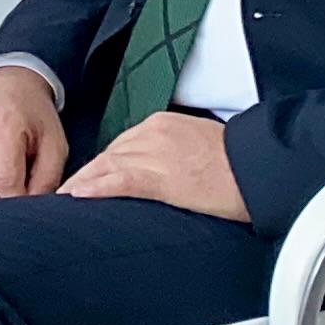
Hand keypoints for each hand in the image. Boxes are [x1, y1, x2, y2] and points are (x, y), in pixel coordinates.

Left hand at [59, 111, 249, 221]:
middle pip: (107, 155)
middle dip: (85, 175)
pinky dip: (97, 187)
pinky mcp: (165, 178)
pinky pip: (121, 180)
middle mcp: (153, 134)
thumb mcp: (198, 148)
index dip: (99, 166)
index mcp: (161, 124)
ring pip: (108, 166)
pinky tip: (78, 195)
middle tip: (64, 194)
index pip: (119, 146)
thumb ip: (171, 154)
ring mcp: (157, 154)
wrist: (262, 168)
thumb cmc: (238, 165)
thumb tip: (159, 172)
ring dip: (82, 183)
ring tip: (62, 200)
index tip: (84, 180)